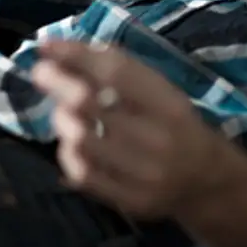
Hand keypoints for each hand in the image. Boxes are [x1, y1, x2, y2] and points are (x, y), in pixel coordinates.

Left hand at [33, 41, 235, 218]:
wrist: (205, 180)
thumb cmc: (173, 126)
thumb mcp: (160, 92)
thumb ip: (120, 72)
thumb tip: (62, 50)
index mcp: (169, 104)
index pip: (115, 71)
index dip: (75, 56)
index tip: (46, 46)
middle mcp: (158, 138)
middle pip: (88, 104)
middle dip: (57, 84)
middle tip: (40, 74)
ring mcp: (145, 174)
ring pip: (80, 140)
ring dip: (61, 121)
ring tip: (63, 114)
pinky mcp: (133, 200)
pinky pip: (82, 175)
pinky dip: (67, 155)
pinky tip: (70, 146)